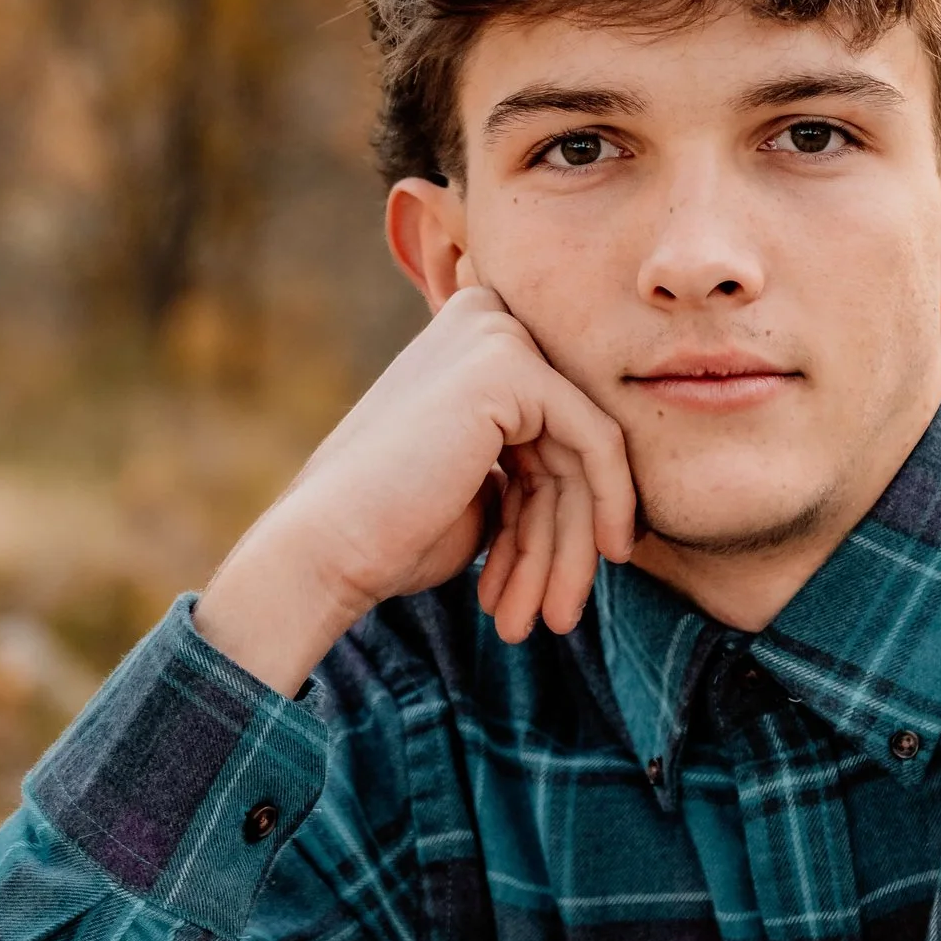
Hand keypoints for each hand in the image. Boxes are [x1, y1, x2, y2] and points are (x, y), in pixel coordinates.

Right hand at [193, 288, 637, 694]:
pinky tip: (598, 563)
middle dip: (567, 538)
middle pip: (568, 441)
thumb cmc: (392, 533)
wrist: (326, 548)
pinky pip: (596, 441)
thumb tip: (615, 493)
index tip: (567, 582)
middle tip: (559, 617)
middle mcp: (482, 322)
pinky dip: (607, 506)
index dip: (565, 513)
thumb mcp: (483, 493)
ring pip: (584, 451)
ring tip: (553, 618)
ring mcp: (494, 335)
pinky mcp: (509, 365)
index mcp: (471, 345)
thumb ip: (537, 471)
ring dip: (571, 545)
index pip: (552, 431)